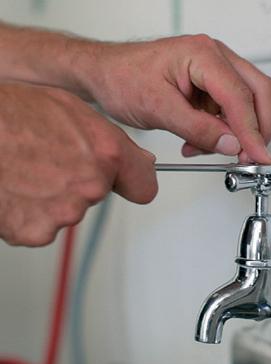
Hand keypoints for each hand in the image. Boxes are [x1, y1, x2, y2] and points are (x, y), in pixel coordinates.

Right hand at [0, 83, 156, 245]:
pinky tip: (13, 189)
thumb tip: (140, 161)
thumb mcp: (70, 109)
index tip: (127, 183)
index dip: (132, 183)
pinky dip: (27, 213)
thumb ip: (111, 141)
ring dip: (50, 197)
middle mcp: (91, 186)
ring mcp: (65, 212)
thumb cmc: (10, 114)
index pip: (143, 185)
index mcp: (105, 154)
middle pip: (97, 195)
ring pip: (67, 210)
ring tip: (23, 170)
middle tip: (47, 161)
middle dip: (78, 181)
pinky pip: (40, 226)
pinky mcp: (36, 232)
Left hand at [83, 35, 270, 163]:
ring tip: (203, 148)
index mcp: (203, 55)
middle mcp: (215, 57)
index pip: (240, 96)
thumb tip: (230, 144)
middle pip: (258, 92)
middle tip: (247, 156)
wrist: (104, 75)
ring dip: (234, 132)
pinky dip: (220, 131)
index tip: (258, 156)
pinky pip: (229, 111)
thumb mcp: (159, 108)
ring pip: (247, 103)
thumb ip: (198, 129)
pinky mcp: (210, 85)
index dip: (252, 131)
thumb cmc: (122, 78)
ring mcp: (215, 70)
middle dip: (256, 128)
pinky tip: (197, 142)